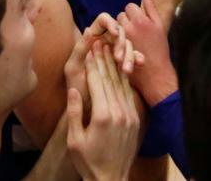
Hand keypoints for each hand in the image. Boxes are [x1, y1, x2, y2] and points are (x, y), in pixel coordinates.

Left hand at [65, 15, 141, 111]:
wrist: (85, 111)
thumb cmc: (76, 89)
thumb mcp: (74, 69)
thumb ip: (80, 49)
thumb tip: (88, 29)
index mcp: (90, 40)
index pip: (102, 21)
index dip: (110, 23)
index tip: (115, 33)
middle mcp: (103, 43)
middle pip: (118, 31)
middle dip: (121, 43)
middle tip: (118, 59)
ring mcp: (114, 53)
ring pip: (127, 43)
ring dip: (129, 53)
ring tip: (127, 69)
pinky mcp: (123, 63)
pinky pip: (133, 56)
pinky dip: (137, 58)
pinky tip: (140, 63)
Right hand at [66, 42, 139, 180]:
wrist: (111, 178)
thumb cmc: (88, 161)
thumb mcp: (75, 139)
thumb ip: (75, 112)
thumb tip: (74, 89)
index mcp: (102, 116)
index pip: (97, 83)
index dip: (93, 65)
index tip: (89, 50)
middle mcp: (119, 112)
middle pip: (111, 79)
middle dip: (105, 60)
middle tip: (100, 43)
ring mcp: (130, 114)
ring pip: (122, 84)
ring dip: (115, 65)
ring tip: (110, 50)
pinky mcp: (135, 118)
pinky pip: (129, 94)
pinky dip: (124, 80)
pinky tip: (120, 69)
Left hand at [117, 0, 178, 106]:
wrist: (156, 74)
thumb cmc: (160, 49)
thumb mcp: (159, 25)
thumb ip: (151, 7)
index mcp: (140, 20)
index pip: (129, 7)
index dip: (134, 13)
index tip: (139, 20)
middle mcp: (129, 28)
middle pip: (121, 17)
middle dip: (126, 22)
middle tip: (135, 30)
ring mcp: (121, 40)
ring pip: (116, 29)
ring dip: (121, 32)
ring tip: (130, 40)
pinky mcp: (116, 51)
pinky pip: (112, 41)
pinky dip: (117, 43)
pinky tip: (123, 48)